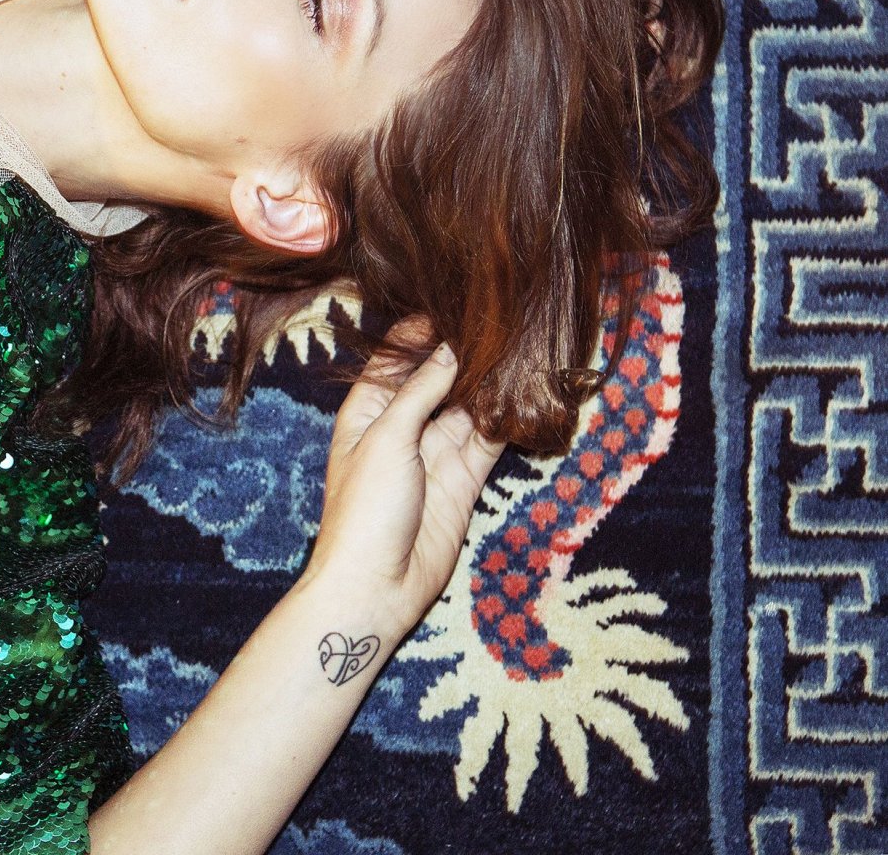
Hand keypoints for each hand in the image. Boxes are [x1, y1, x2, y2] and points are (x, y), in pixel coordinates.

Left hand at [302, 317, 505, 641]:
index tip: (456, 305)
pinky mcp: (463, 480)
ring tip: (521, 346)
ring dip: (489, 384)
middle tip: (501, 321)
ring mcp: (434, 453)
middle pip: (436, 379)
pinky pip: (487, 441)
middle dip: (463, 354)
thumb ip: (422, 391)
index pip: (395, 359)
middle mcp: (401, 427)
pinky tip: (527, 392)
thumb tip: (451, 348)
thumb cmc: (364, 508)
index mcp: (366, 411)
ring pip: (466, 407)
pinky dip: (505, 419)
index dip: (421, 333)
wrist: (377, 586)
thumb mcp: (387, 437)